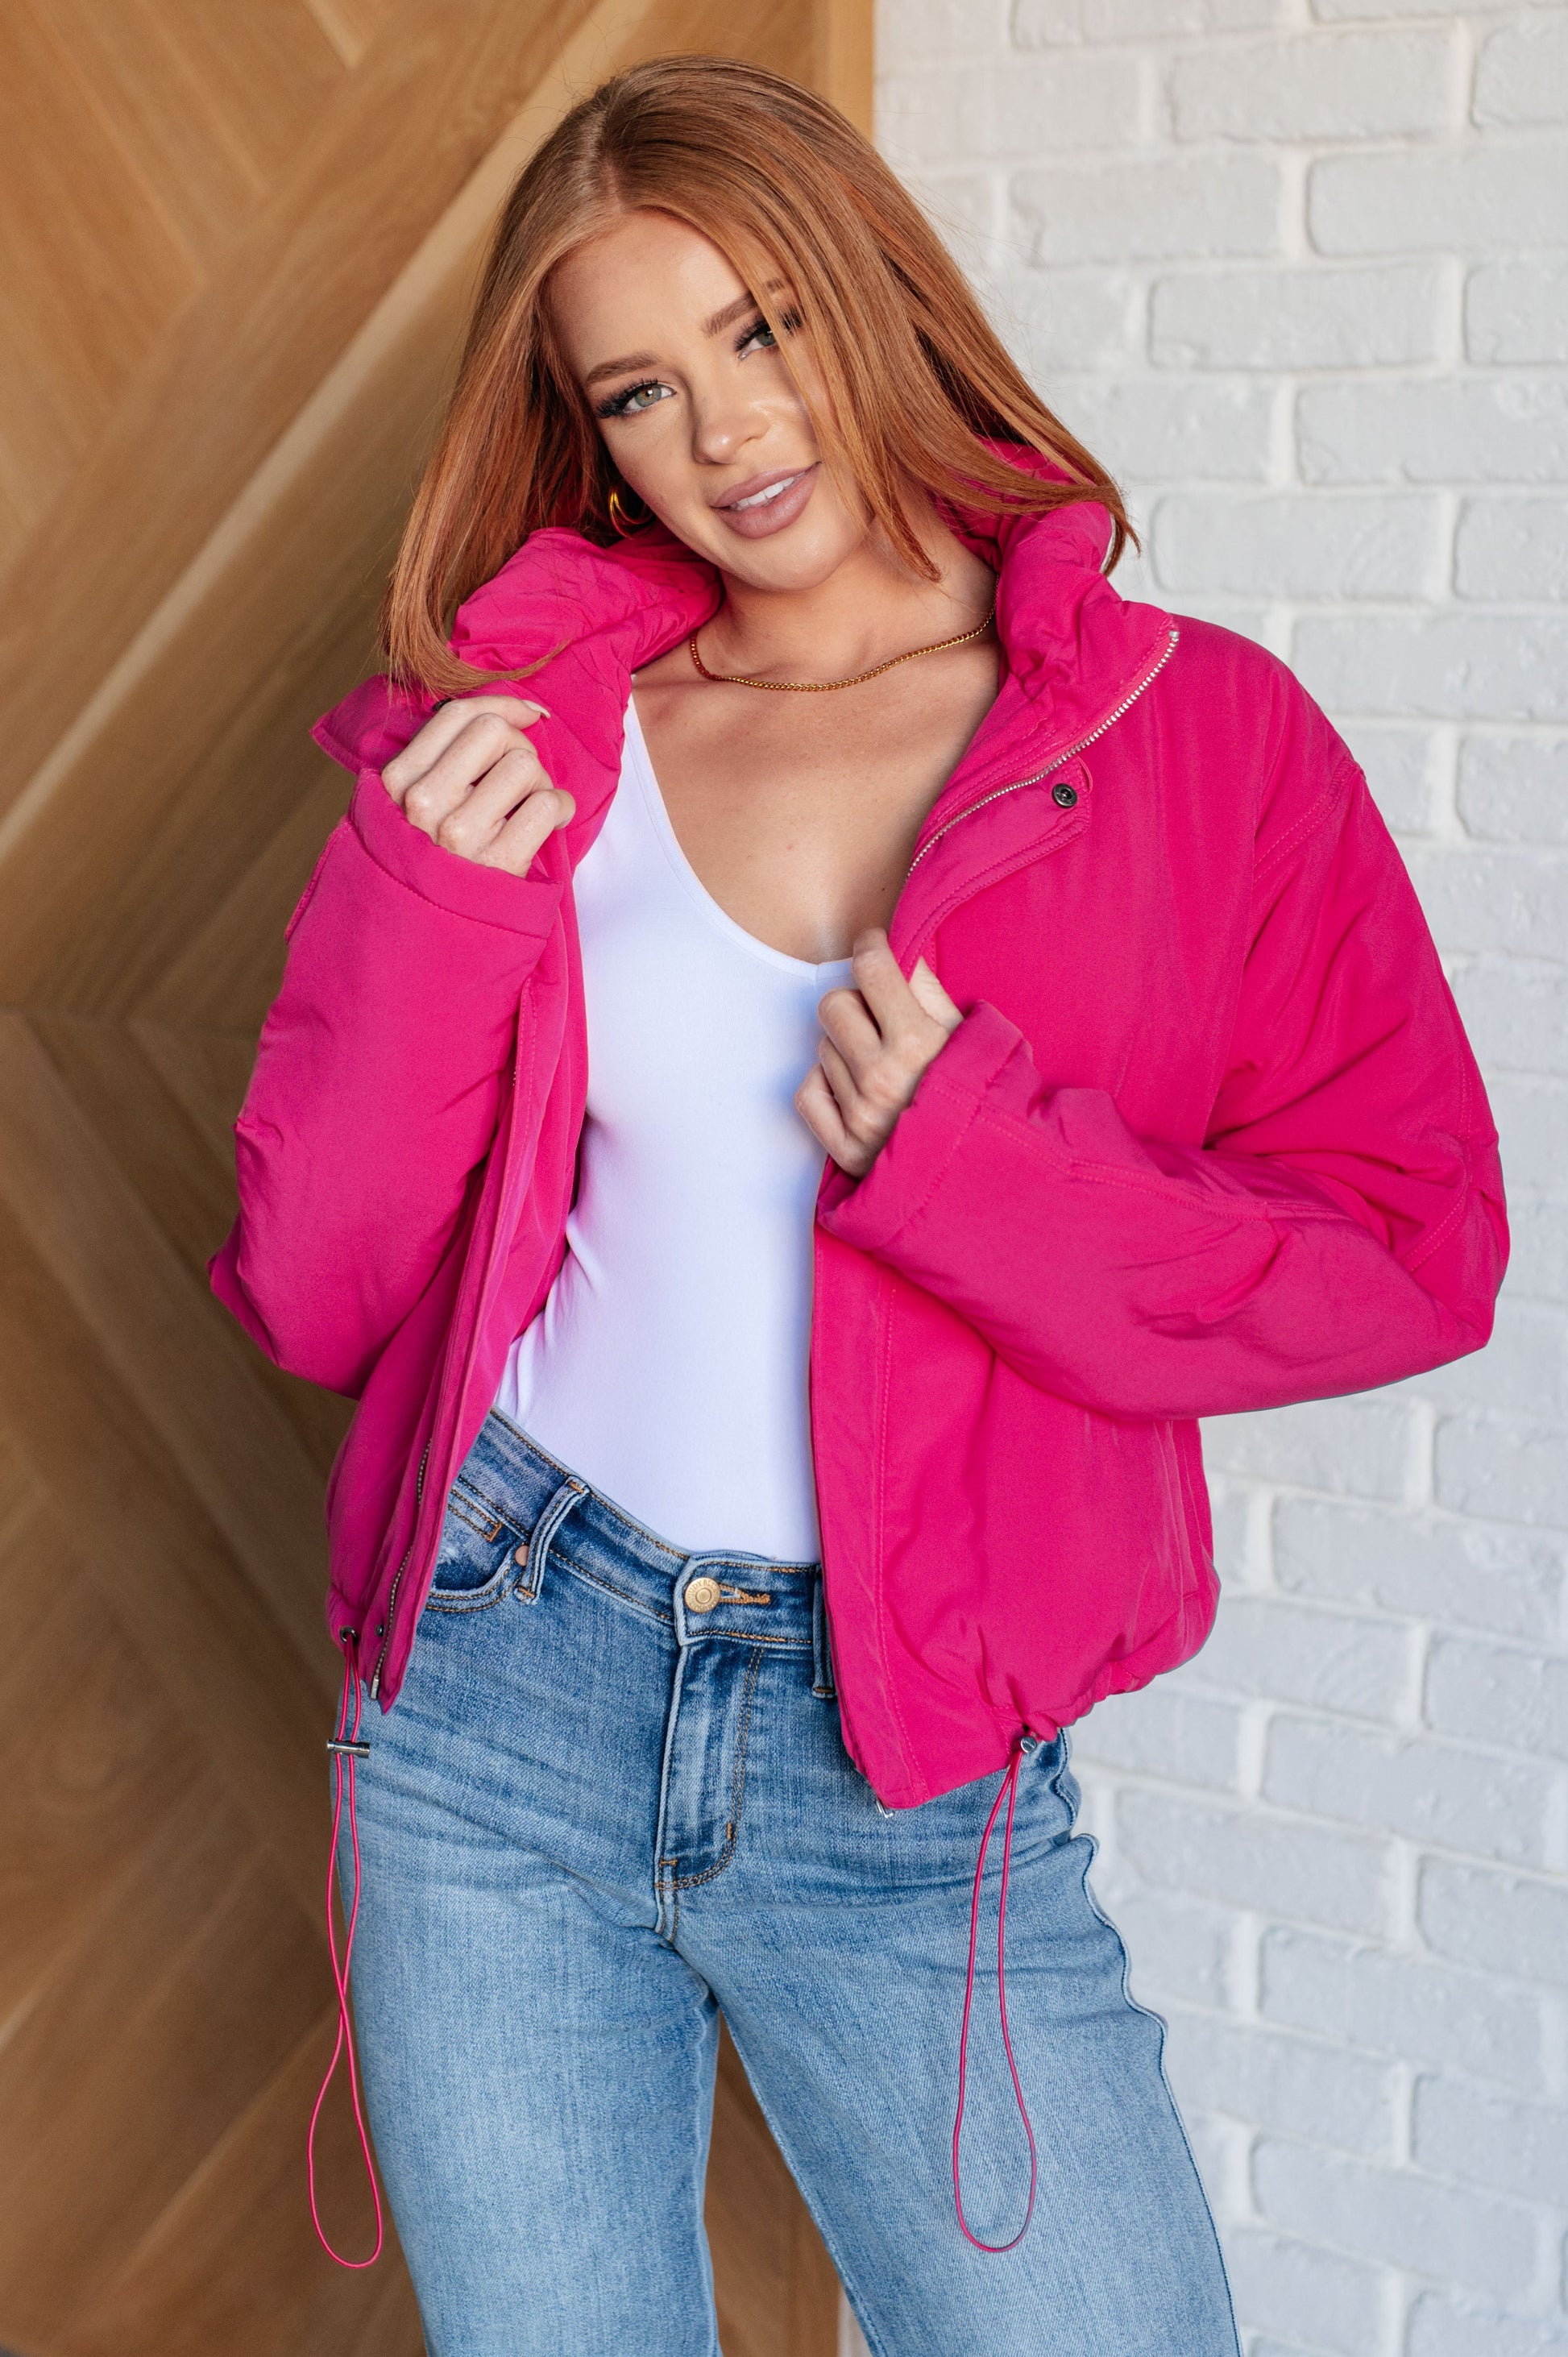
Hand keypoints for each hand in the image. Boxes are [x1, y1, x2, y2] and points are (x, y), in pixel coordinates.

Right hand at [381, 696, 573, 874]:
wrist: (421, 943)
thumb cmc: (424, 870)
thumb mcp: (404, 813)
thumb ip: (435, 766)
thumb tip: (507, 714)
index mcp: (396, 784)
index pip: (456, 715)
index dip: (503, 705)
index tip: (528, 714)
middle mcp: (423, 804)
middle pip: (494, 732)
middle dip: (520, 746)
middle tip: (524, 778)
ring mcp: (459, 834)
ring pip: (524, 765)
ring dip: (540, 783)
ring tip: (530, 809)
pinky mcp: (498, 863)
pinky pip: (545, 804)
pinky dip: (559, 807)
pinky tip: (549, 823)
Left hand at [795, 929, 962, 1178]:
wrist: (992, 1174)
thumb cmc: (986, 1097)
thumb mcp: (971, 1035)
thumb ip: (929, 991)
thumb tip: (897, 950)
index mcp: (918, 1044)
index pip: (869, 968)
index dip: (871, 949)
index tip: (874, 950)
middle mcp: (882, 1079)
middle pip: (832, 1005)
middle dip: (854, 1004)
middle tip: (880, 1020)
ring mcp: (860, 1117)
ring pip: (822, 1048)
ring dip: (846, 1050)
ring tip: (884, 1069)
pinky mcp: (845, 1150)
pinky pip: (808, 1093)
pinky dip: (827, 1088)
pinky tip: (857, 1092)